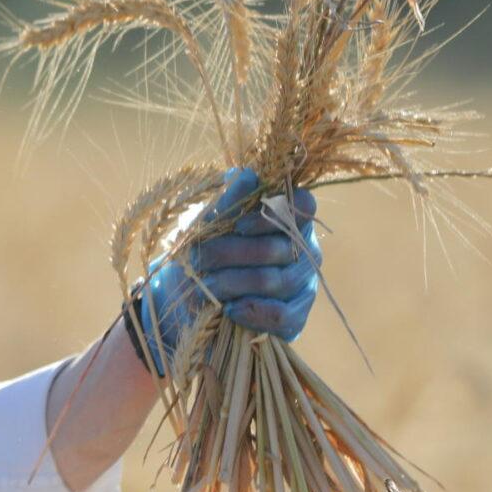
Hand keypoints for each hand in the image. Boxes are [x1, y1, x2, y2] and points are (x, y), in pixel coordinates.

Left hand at [124, 167, 321, 375]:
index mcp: (288, 217)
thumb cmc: (203, 254)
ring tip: (206, 285)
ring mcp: (304, 284)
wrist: (187, 303)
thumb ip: (229, 202)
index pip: (304, 204)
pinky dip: (253, 311)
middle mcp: (304, 249)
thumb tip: (248, 174)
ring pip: (277, 280)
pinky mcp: (296, 318)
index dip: (273, 214)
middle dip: (233, 254)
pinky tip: (229, 309)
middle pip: (280, 247)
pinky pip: (283, 315)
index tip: (238, 226)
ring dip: (235, 283)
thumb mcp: (207, 226)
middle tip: (200, 259)